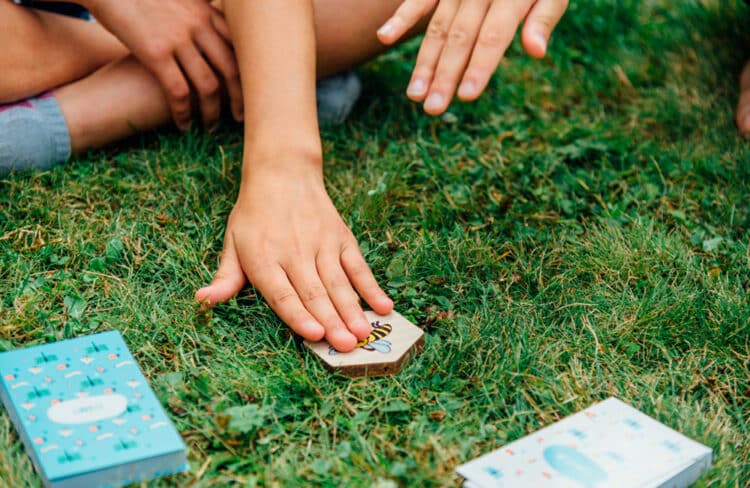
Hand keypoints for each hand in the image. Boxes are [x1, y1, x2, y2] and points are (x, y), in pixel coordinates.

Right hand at [86, 0, 242, 128]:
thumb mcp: (178, 2)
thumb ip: (196, 18)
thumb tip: (208, 42)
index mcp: (206, 12)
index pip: (239, 48)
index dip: (249, 74)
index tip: (253, 92)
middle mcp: (198, 25)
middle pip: (232, 70)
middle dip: (238, 98)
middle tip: (240, 118)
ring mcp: (178, 40)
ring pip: (209, 85)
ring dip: (212, 112)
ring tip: (211, 127)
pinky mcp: (155, 53)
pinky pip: (179, 92)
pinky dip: (183, 112)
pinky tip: (183, 124)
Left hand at [195, 161, 393, 351]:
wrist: (282, 172)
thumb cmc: (254, 215)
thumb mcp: (232, 242)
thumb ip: (225, 277)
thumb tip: (203, 299)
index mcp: (264, 259)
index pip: (283, 293)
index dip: (298, 315)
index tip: (314, 334)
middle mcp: (294, 253)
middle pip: (315, 292)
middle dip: (332, 321)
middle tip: (346, 346)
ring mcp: (321, 244)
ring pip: (339, 282)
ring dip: (353, 309)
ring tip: (363, 333)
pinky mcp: (341, 238)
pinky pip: (358, 265)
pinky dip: (371, 286)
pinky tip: (384, 306)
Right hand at [377, 0, 567, 114]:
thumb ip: (545, 18)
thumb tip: (537, 53)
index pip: (493, 36)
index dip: (480, 66)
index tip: (467, 96)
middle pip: (460, 37)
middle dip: (445, 74)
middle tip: (433, 109)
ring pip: (438, 27)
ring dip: (424, 62)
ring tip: (415, 95)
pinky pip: (419, 0)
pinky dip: (401, 17)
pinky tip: (385, 37)